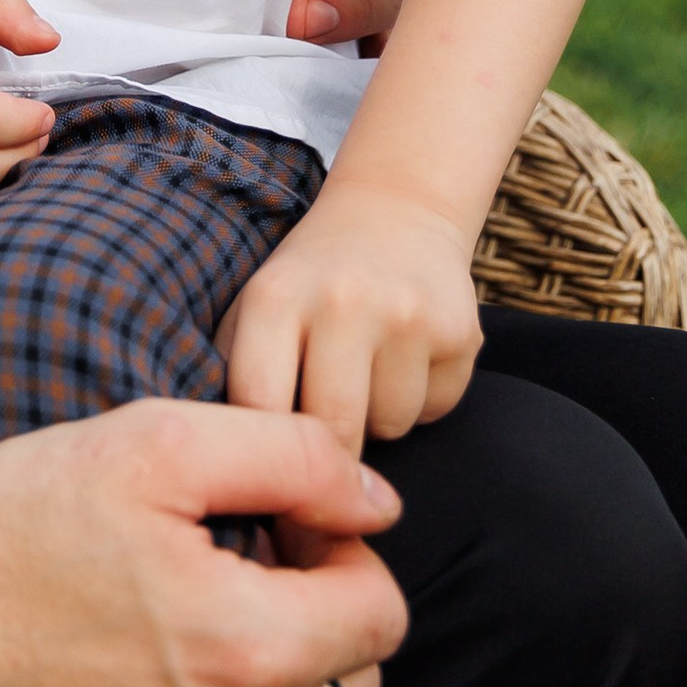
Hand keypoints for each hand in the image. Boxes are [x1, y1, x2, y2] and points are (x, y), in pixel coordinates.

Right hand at [0, 397, 408, 686]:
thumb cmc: (7, 532)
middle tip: (232, 583)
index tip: (275, 535)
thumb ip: (291, 458)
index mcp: (242, 650)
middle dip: (316, 628)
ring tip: (195, 651)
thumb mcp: (147, 444)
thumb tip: (381, 506)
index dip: (338, 555)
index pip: (382, 615)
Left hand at [223, 181, 482, 449]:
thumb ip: (235, 372)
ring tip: (369, 369)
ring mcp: (407, 315)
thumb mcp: (256, 306)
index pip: (259, 405)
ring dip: (378, 418)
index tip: (272, 476)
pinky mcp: (460, 332)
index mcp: (275, 297)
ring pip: (389, 427)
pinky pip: (433, 410)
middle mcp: (343, 301)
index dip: (263, 456)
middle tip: (326, 445)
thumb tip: (227, 460)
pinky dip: (420, 400)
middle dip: (330, 453)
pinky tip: (407, 358)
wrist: (396, 211)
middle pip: (333, 429)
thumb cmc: (313, 279)